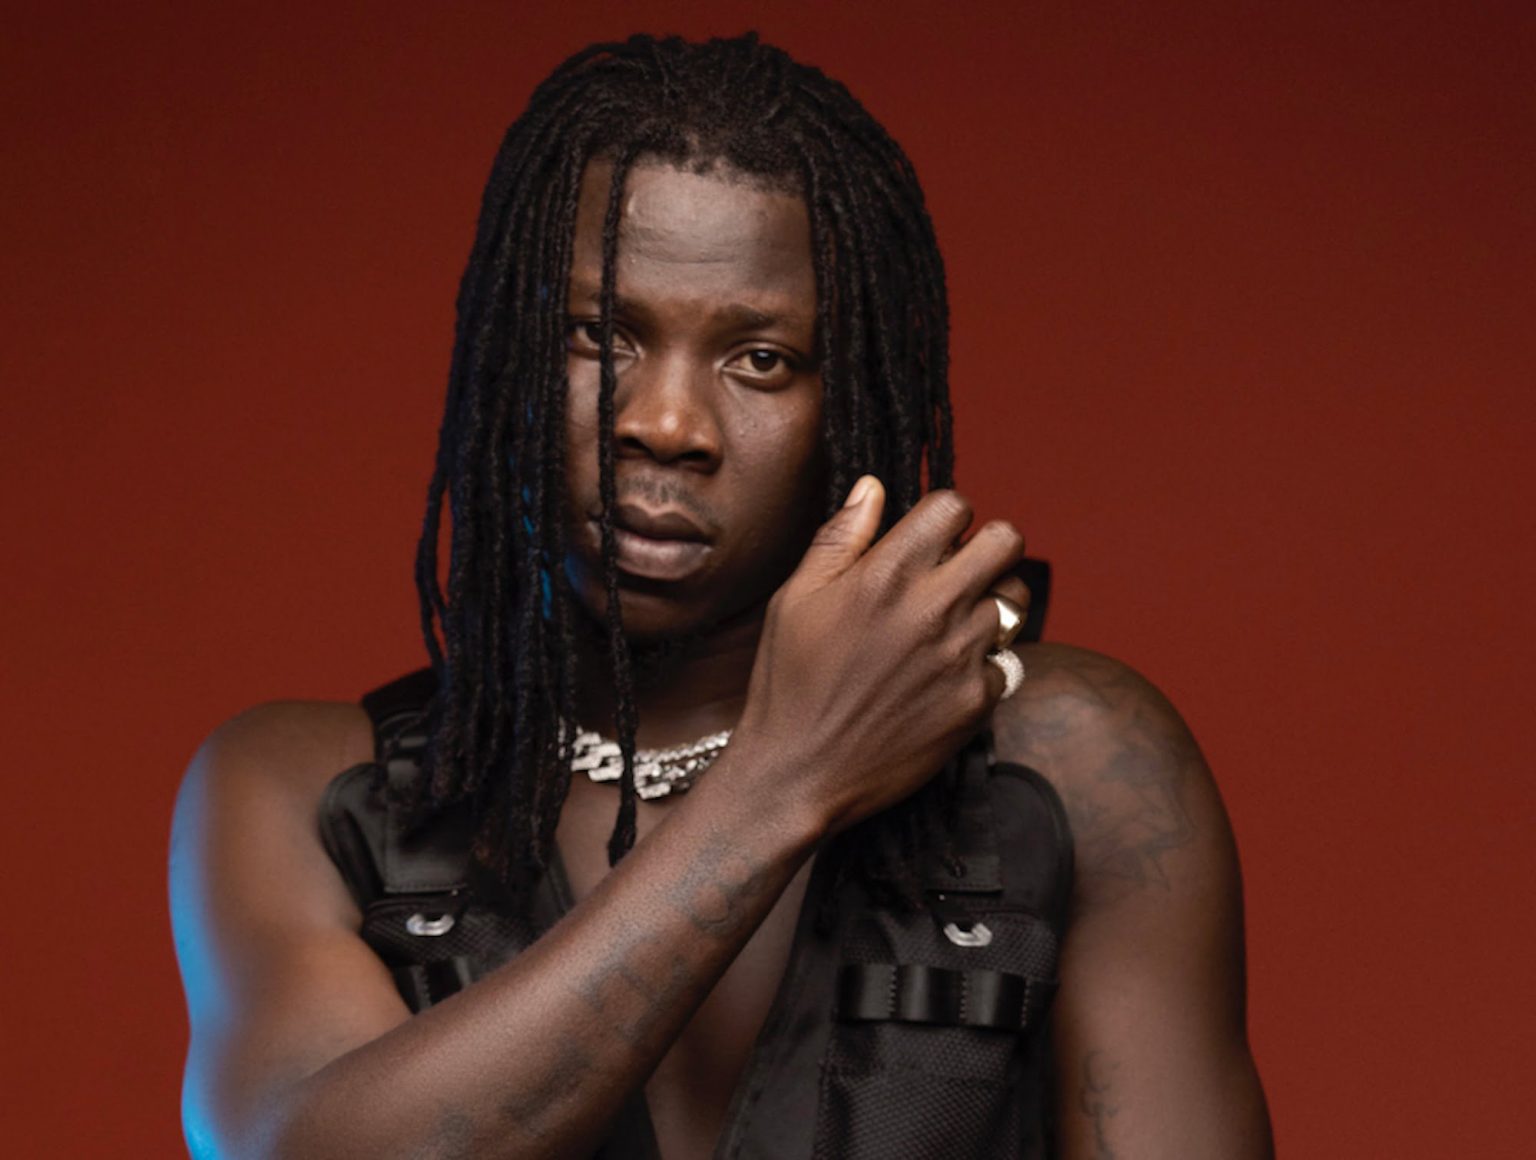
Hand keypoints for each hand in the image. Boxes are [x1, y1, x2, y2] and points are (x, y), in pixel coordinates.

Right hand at [731, 476, 1027, 835]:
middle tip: (960, 570)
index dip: (945, 517)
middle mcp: (933, 607)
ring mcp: (961, 655)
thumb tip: (873, 487)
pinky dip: (984, 664)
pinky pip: (1007, 662)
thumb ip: (840, 538)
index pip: (954, 506)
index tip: (931, 538)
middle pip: (1006, 541)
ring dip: (990, 603)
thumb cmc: (790, 682)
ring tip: (952, 625)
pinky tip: (945, 676)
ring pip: (1014, 601)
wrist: (800, 773)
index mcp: (886, 572)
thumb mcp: (796, 599)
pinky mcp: (976, 701)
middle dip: (986, 547)